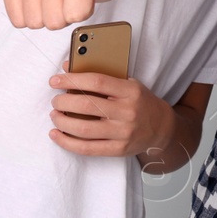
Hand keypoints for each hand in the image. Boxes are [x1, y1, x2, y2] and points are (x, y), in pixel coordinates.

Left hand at [48, 70, 172, 165]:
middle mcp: (128, 112)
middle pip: (86, 105)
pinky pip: (86, 148)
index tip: (55, 80)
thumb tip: (66, 68)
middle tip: (56, 101)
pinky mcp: (118, 149)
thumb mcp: (129, 85)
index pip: (97, 82)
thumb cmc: (140, 103)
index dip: (72, 80)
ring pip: (83, 128)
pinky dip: (66, 141)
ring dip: (61, 121)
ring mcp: (123, 132)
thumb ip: (101, 78)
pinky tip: (55, 134)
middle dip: (63, 102)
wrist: (162, 128)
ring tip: (55, 115)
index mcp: (131, 91)